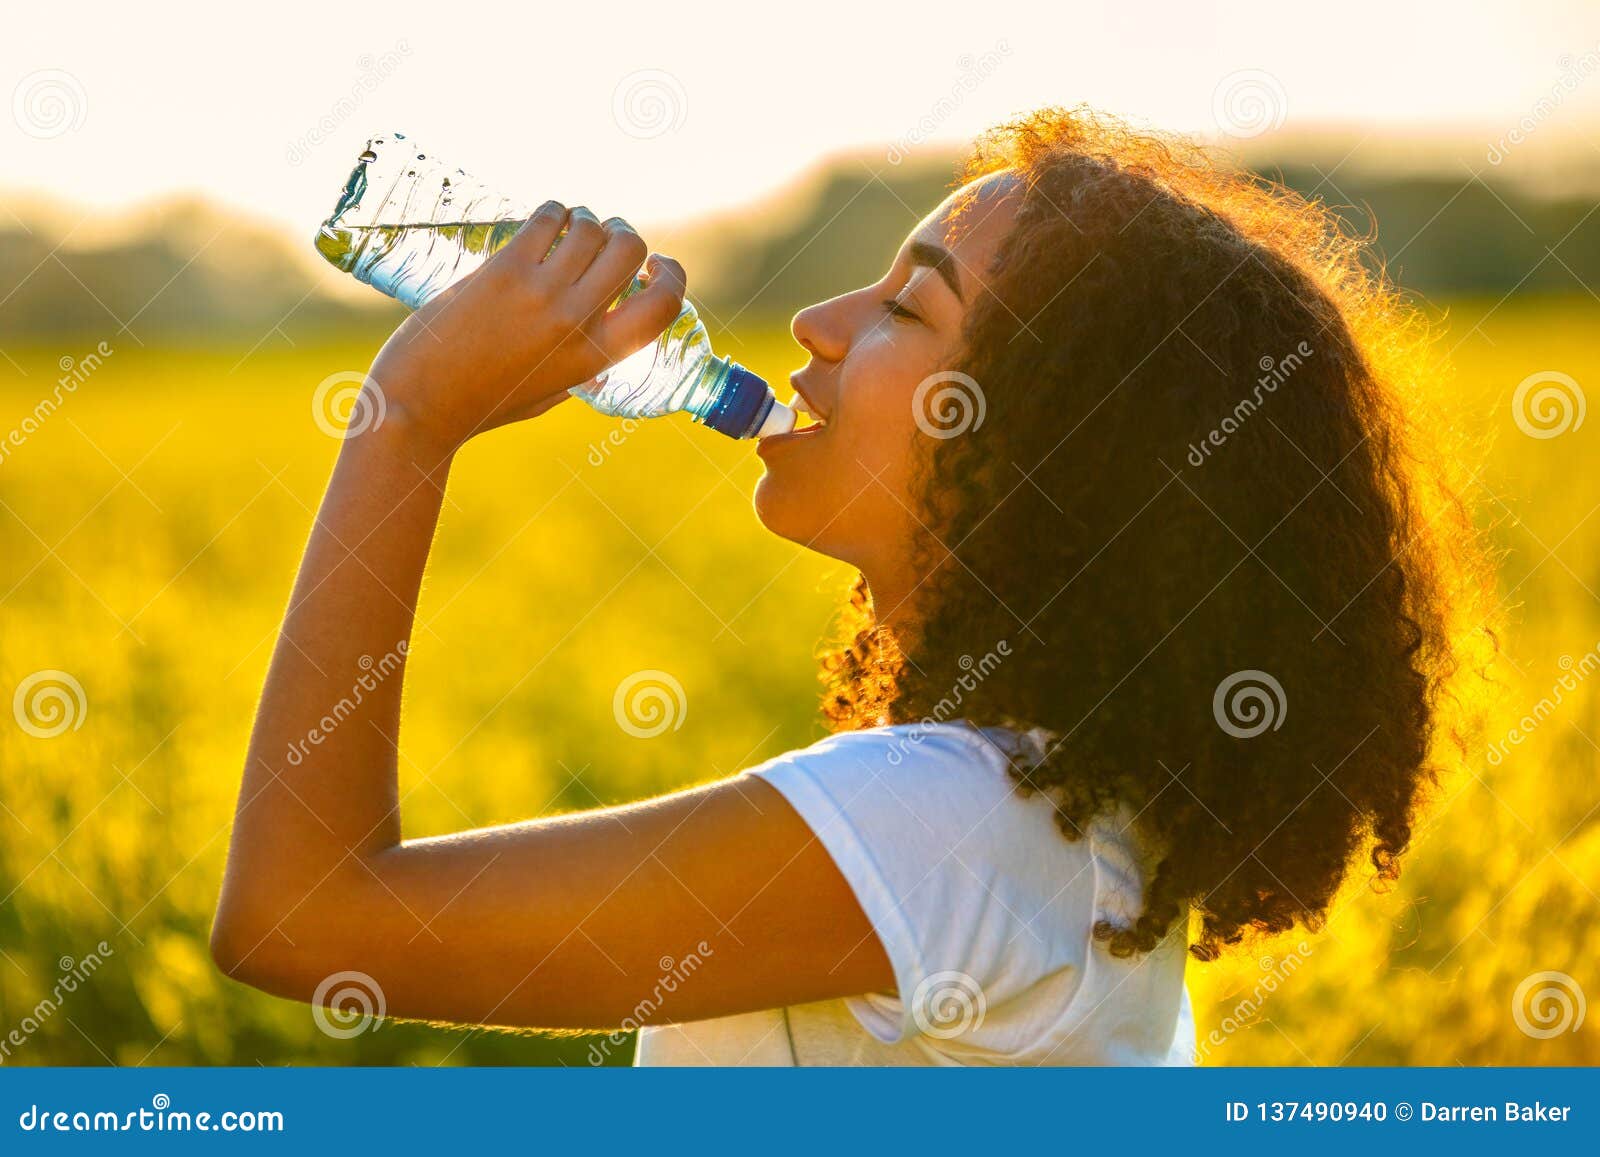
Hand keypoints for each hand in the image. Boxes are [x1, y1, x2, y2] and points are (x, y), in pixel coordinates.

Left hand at [365, 202, 685, 453]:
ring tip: (570, 230)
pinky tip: (546, 223)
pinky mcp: (503, 268)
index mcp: (595, 356)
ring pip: (589, 227)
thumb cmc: (485, 405)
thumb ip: (584, 367)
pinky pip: (547, 218)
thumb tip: (604, 352)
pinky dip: (554, 213)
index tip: (658, 266)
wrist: (422, 404)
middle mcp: (575, 320)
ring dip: (587, 220)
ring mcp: (539, 291)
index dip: (673, 276)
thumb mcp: (553, 394)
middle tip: (606, 242)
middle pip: (629, 249)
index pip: (663, 305)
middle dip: (625, 237)